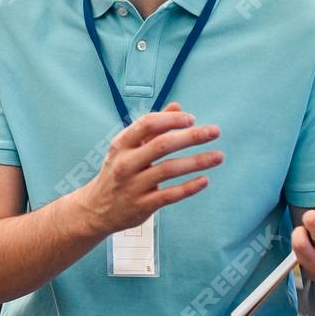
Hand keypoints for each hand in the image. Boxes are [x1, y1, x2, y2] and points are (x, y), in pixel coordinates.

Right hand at [79, 102, 222, 235]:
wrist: (96, 209)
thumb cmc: (118, 172)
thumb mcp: (127, 148)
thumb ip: (153, 128)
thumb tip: (177, 107)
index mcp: (121, 145)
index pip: (147, 124)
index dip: (171, 119)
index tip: (191, 118)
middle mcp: (126, 163)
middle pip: (162, 145)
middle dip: (191, 136)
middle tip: (214, 131)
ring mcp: (133, 186)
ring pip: (169, 169)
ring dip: (197, 161)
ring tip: (218, 156)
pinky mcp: (142, 205)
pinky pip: (170, 195)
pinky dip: (189, 187)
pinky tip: (204, 180)